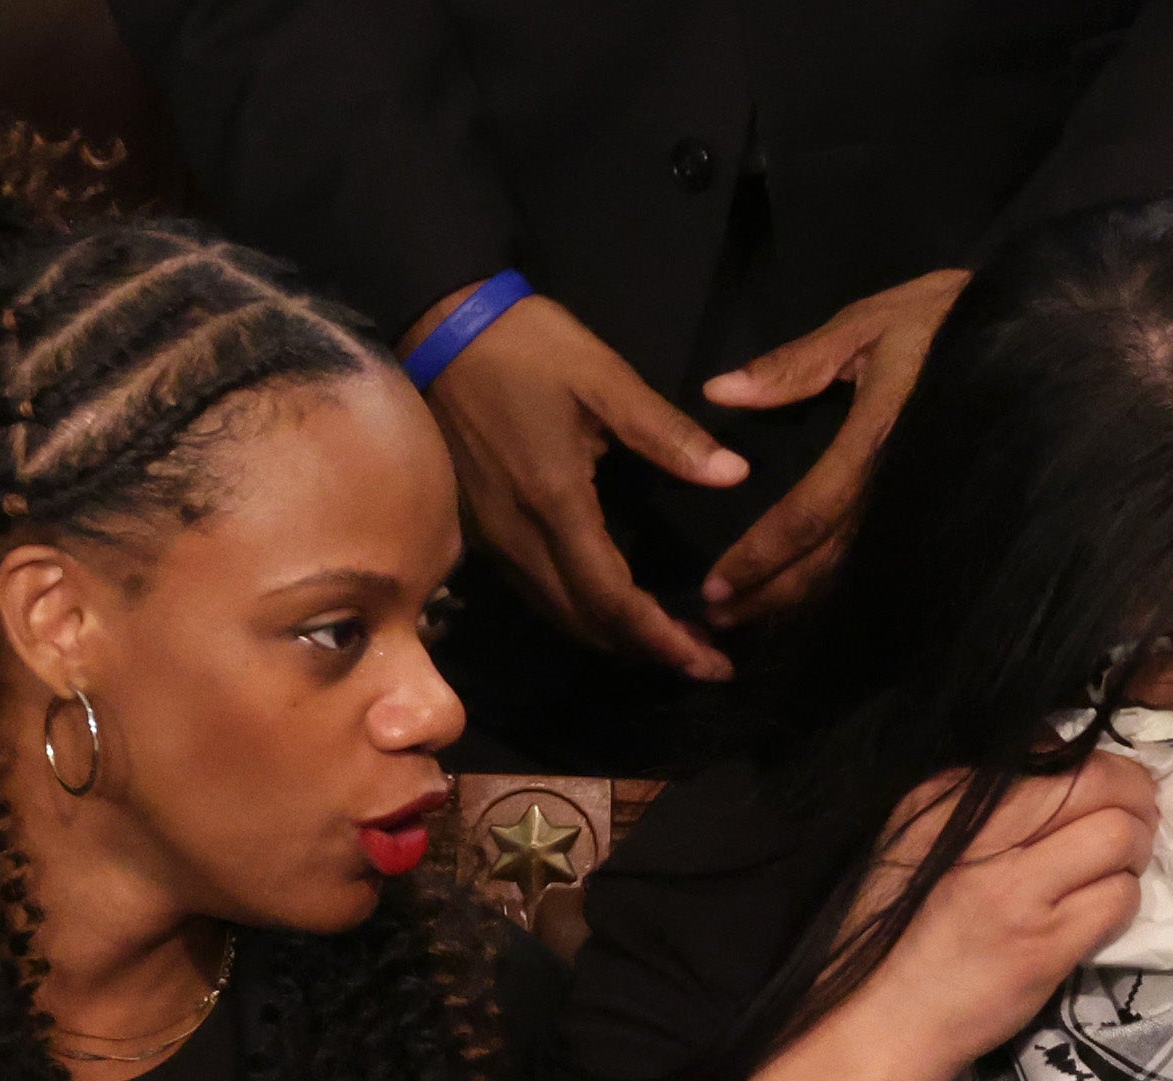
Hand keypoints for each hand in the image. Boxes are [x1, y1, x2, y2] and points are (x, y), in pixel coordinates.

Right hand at [415, 287, 749, 679]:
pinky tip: (612, 611)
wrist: (438, 325)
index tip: (709, 662)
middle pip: (585, 623)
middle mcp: (519, 536)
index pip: (612, 598)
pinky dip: (580, 616)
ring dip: (613, 640)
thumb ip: (667, 433)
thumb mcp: (603, 376)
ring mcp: (492, 538)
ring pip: (557, 615)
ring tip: (668, 647)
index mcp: (555, 503)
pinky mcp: (479, 530)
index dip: (661, 639)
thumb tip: (734, 474)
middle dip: (646, 652)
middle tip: (703, 663)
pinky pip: (535, 593)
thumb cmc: (524, 346)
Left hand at [699, 269, 970, 629]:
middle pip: (829, 560)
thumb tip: (719, 392)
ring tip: (753, 618)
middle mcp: (901, 484)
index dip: (761, 554)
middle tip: (720, 620)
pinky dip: (842, 586)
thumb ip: (794, 364)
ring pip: (858, 571)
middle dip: (772, 595)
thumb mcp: (869, 325)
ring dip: (802, 601)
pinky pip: (886, 559)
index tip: (716, 585)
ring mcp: (924, 503)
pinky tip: (810, 598)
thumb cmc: (946, 320)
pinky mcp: (940, 510)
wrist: (1040, 335)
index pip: (810, 512)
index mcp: (876, 438)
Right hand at [830, 751, 1157, 1080]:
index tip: (1110, 789)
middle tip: (1136, 820)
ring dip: (1136, 851)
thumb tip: (1057, 757)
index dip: (1104, 766)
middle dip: (1136, 797)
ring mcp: (1018, 892)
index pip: (1056, 752)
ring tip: (1118, 868)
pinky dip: (1125, 899)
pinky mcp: (1045, 944)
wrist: (884, 1017)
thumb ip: (976, 796)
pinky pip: (1119, 899)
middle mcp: (983, 835)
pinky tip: (1101, 911)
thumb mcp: (917, 838)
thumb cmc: (899, 927)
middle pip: (1100, 781)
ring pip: (1120, 836)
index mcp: (950, 800)